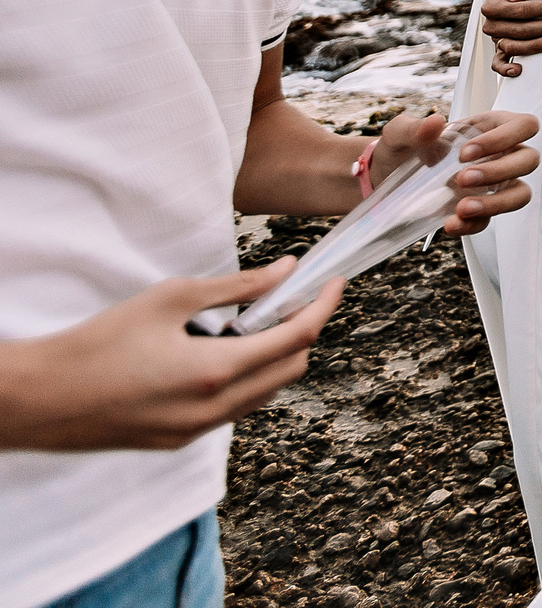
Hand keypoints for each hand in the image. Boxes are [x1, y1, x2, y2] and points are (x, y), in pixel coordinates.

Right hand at [0, 261, 341, 450]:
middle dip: (301, 331)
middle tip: (292, 297)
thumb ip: (235, 287)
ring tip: (254, 321)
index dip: (323, 307)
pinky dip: (244, 379)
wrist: (38, 399)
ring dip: (273, 358)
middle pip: (289, 370)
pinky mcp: (175, 441)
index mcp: (215, 374)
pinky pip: (232, 410)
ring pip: (263, 394)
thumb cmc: (95, 344)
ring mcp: (194, 432)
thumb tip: (284, 270)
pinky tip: (221, 351)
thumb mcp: (168, 300)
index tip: (334, 282)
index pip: (296, 339)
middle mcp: (212, 411)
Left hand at [369, 111, 541, 236]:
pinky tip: (451, 223)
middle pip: (528, 160)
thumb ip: (413, 127)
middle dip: (499, 171)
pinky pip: (490, 220)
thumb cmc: (403, 148)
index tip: (466, 152)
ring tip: (463, 207)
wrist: (387, 177)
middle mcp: (500, 154)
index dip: (504, 138)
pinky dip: (473, 224)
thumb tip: (433, 123)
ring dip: (496, 203)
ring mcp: (495, 184)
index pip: (524, 125)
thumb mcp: (400, 133)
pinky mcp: (482, 209)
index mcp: (490, 127)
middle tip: (462, 178)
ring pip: (520, 193)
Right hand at [483, 0, 541, 75]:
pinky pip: (498, 63)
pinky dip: (505, 69)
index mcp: (492, 4)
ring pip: (515, 47)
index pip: (519, 9)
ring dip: (539, 45)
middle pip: (521, 29)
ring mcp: (496, 38)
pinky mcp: (500, 49)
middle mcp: (492, 23)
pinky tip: (520, 70)